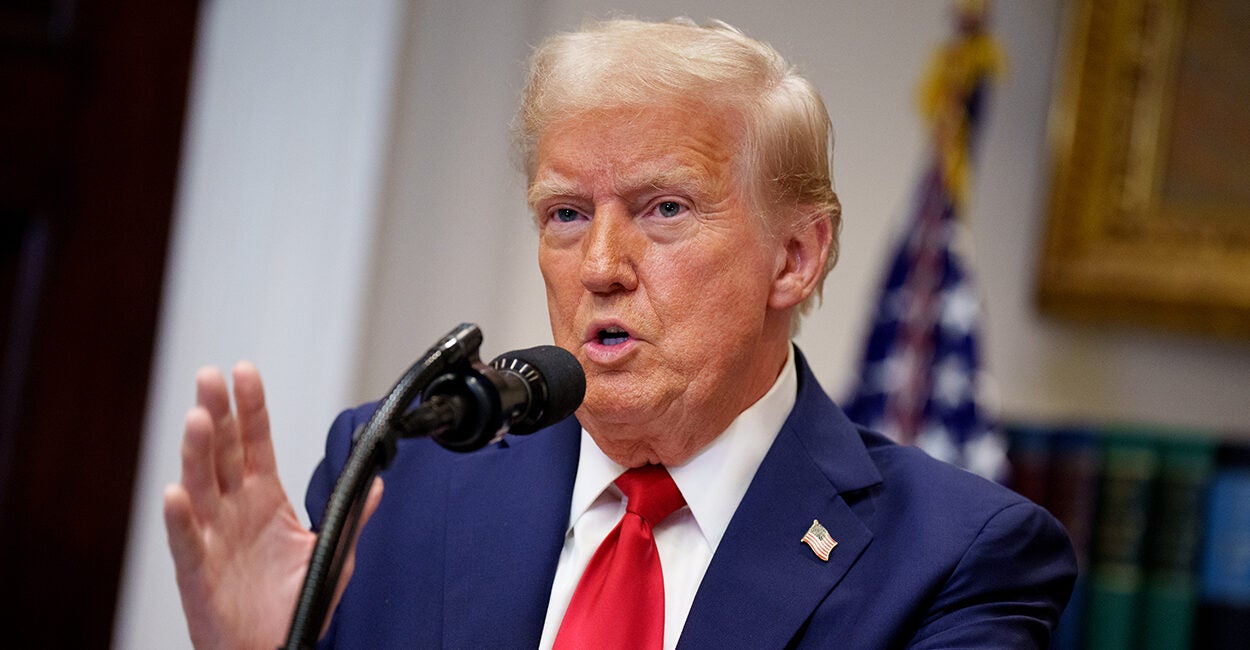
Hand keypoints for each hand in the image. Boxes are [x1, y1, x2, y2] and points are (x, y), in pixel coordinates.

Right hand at [163, 362, 382, 648]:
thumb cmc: (292, 605)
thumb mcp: (332, 552)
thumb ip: (352, 514)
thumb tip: (378, 482)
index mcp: (264, 499)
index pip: (256, 443)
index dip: (251, 408)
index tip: (246, 372)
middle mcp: (235, 511)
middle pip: (223, 453)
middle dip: (217, 414)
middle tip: (210, 378)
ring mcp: (214, 537)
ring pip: (200, 486)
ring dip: (197, 452)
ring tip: (198, 419)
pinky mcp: (197, 571)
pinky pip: (187, 541)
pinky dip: (180, 517)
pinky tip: (176, 493)